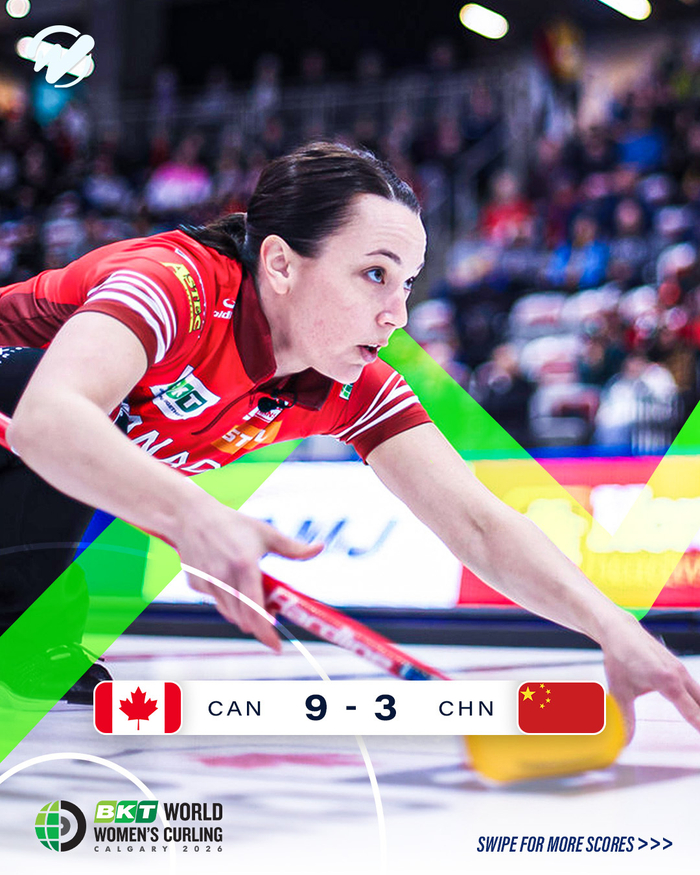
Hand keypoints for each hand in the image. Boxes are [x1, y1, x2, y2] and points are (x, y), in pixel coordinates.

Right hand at [173, 498, 322, 649]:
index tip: (276, 646)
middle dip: (260, 622)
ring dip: (245, 613)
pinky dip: (228, 600)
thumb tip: (320, 548)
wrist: (193, 515)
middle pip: (244, 619)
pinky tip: (229, 580)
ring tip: (254, 594)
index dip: (266, 633)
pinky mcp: (195, 584)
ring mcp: (207, 582)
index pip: (256, 610)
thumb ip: (294, 548)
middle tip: (272, 610)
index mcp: (245, 566)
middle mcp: (224, 577)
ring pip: (230, 614)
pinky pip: (216, 602)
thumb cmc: (233, 523)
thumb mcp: (266, 533)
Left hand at [601, 613, 699, 741]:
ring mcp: (682, 670)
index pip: (694, 713)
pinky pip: (696, 688)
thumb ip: (625, 718)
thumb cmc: (619, 659)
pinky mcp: (679, 667)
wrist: (620, 631)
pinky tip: (696, 710)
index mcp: (668, 682)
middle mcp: (680, 675)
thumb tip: (623, 743)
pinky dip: (699, 701)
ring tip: (699, 727)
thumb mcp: (619, 691)